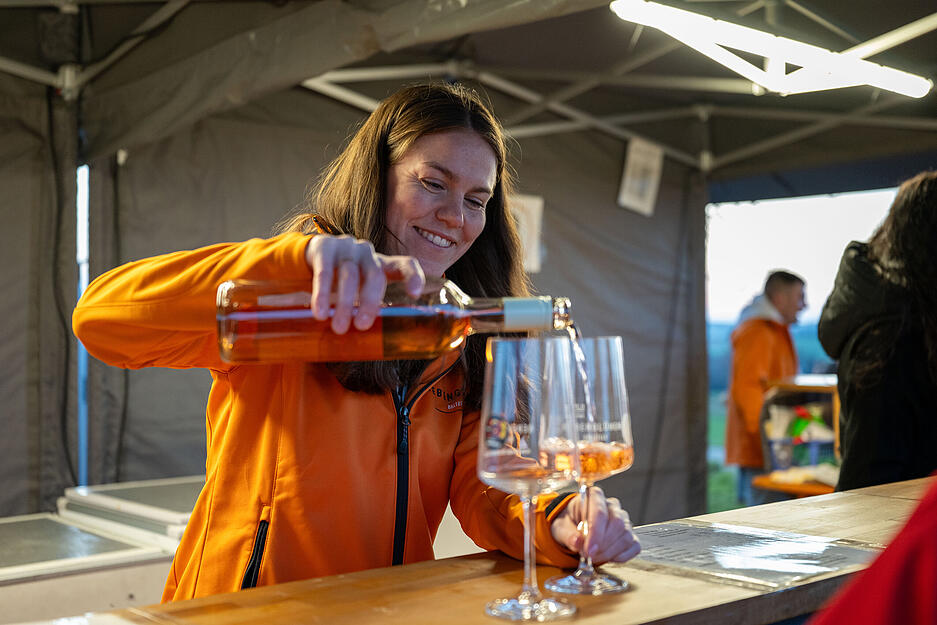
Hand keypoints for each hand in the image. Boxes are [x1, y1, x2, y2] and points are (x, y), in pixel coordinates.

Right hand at [304, 235, 424, 333]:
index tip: (414, 295)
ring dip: (345, 302)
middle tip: (362, 326)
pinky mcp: (324, 247)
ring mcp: (346, 247)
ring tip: (339, 327)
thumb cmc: (345, 279)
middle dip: (369, 301)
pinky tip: (321, 312)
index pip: (406, 264)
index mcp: (383, 263)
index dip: (413, 277)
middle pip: (374, 274)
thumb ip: (368, 307)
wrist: (313, 256)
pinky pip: (324, 271)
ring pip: (349, 274)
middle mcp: (368, 252)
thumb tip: (371, 344)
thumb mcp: (361, 288)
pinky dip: (322, 293)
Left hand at [550, 486, 639, 563]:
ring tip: (594, 557)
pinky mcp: (630, 534)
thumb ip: (568, 535)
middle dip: (603, 545)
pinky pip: (634, 546)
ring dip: (610, 552)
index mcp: (594, 496)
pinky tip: (607, 557)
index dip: (596, 533)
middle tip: (589, 556)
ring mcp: (624, 519)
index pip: (600, 512)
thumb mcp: (561, 527)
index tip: (588, 550)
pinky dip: (621, 556)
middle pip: (617, 524)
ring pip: (626, 536)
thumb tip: (577, 542)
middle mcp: (612, 505)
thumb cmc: (568, 523)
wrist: (573, 528)